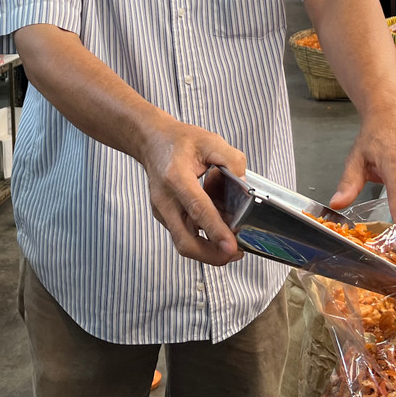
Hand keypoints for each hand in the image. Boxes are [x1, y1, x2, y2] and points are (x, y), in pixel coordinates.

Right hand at [140, 121, 245, 265]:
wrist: (151, 142)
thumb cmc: (178, 141)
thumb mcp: (210, 140)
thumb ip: (232, 160)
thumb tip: (244, 187)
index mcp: (176, 177)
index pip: (197, 209)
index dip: (216, 231)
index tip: (232, 247)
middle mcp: (165, 199)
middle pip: (186, 241)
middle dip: (212, 255)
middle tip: (236, 252)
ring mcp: (162, 211)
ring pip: (184, 243)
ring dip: (209, 251)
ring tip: (231, 243)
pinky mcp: (164, 217)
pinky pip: (184, 235)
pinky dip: (202, 239)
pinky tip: (217, 229)